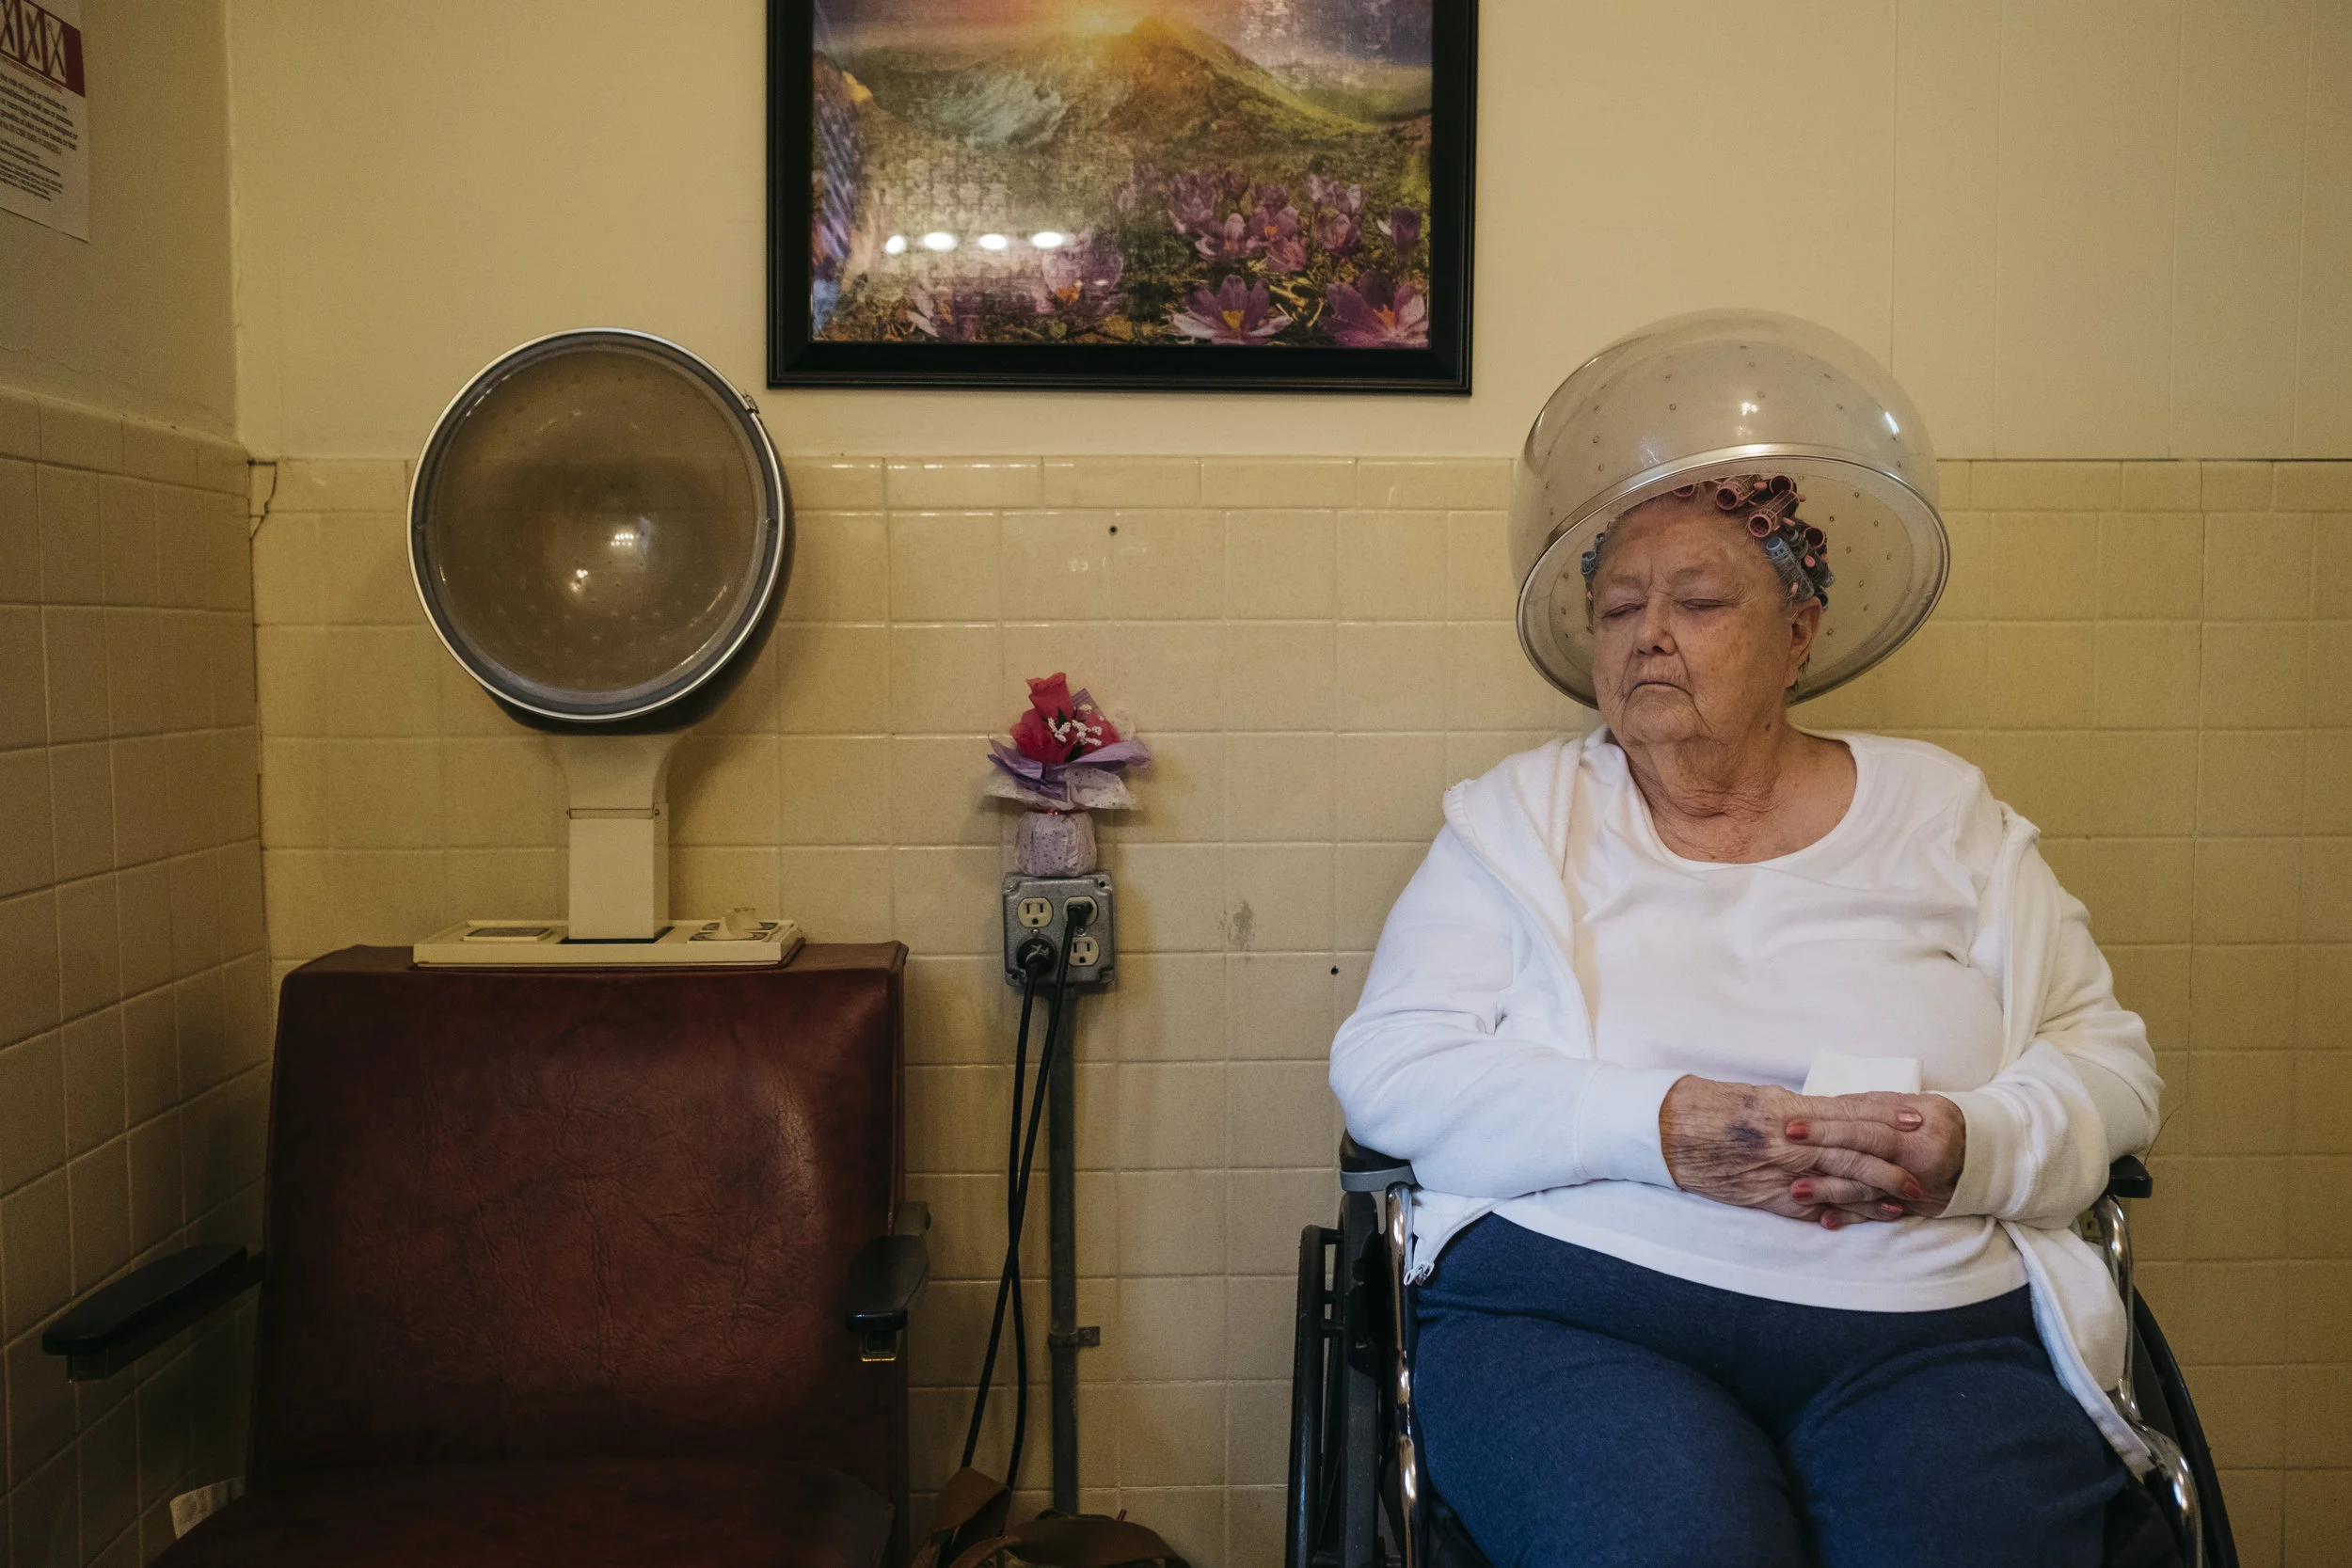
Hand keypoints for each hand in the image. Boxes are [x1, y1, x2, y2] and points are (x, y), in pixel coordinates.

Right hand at [1659, 1076, 1924, 1229]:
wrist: (1665, 1129)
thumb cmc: (1708, 1106)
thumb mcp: (1757, 1096)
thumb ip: (1794, 1108)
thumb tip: (1824, 1114)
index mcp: (1788, 1110)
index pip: (1848, 1114)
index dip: (1886, 1119)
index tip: (1916, 1121)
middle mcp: (1787, 1143)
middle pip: (1852, 1154)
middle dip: (1890, 1165)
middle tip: (1922, 1173)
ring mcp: (1777, 1173)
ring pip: (1836, 1185)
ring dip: (1872, 1195)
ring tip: (1903, 1200)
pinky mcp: (1764, 1197)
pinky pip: (1808, 1209)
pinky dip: (1836, 1215)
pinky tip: (1857, 1220)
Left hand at [1782, 1092, 1965, 1217]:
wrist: (1984, 1156)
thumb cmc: (1942, 1122)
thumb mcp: (1917, 1104)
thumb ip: (1875, 1106)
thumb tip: (1831, 1106)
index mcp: (1920, 1126)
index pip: (1866, 1126)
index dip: (1829, 1126)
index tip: (1793, 1124)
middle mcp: (1918, 1160)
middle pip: (1863, 1157)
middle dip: (1823, 1155)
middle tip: (1786, 1151)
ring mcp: (1914, 1187)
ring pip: (1868, 1190)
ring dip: (1831, 1191)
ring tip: (1796, 1190)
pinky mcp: (1912, 1207)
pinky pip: (1879, 1214)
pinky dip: (1852, 1217)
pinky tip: (1825, 1220)